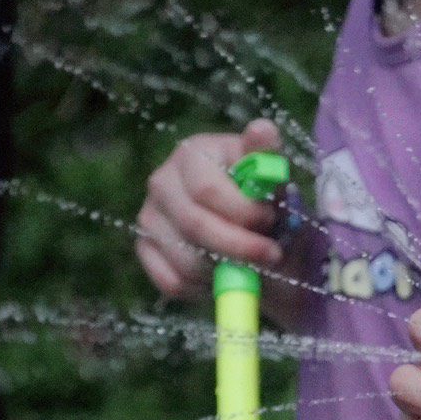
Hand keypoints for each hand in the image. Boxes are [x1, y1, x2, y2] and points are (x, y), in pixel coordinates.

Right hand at [135, 119, 286, 299]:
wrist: (262, 243)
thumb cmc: (269, 207)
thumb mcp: (276, 183)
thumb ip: (268, 159)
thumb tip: (262, 130)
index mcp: (195, 153)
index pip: (207, 190)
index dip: (242, 213)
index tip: (270, 222)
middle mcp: (163, 179)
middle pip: (194, 225)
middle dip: (239, 247)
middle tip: (271, 256)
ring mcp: (149, 215)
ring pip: (184, 258)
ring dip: (226, 271)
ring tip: (252, 265)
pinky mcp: (144, 248)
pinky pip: (172, 281)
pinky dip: (204, 289)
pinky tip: (224, 276)